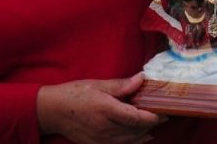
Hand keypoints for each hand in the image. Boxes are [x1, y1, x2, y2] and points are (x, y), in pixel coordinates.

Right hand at [37, 74, 165, 143]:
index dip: (152, 116)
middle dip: (152, 124)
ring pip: (130, 140)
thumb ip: (121, 85)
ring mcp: (100, 139)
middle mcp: (104, 127)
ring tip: (155, 125)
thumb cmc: (74, 93)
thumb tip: (142, 79)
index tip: (163, 111)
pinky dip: (133, 141)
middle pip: (136, 130)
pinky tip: (140, 136)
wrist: (52, 111)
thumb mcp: (98, 85)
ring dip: (144, 134)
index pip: (136, 117)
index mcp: (105, 109)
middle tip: (163, 115)